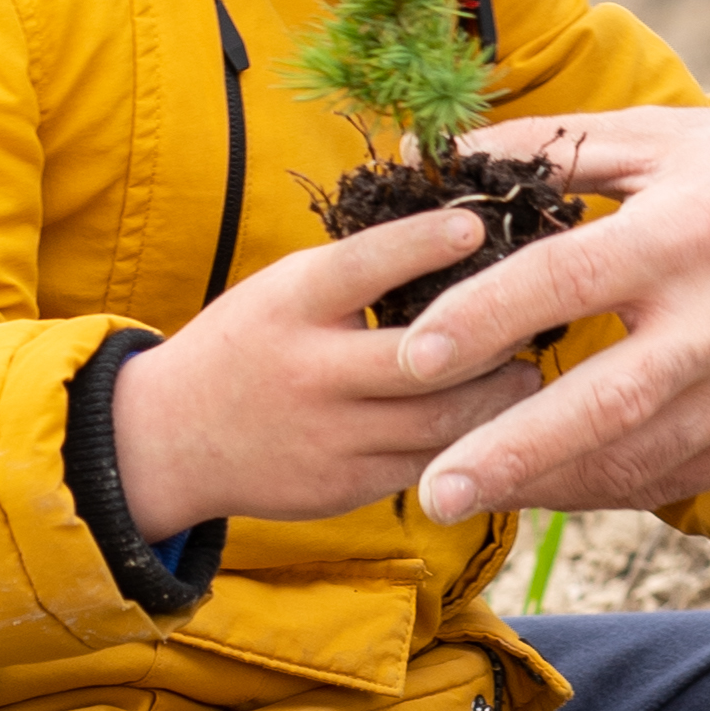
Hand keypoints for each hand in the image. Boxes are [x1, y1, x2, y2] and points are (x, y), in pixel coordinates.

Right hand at [106, 203, 536, 538]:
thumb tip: (457, 237)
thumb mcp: (281, 290)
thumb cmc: (247, 343)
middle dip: (491, 340)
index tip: (478, 223)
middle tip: (541, 318)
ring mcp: (329, 437)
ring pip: (438, 423)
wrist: (168, 440)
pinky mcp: (345, 486)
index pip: (364, 268)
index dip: (422, 244)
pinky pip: (425, 464)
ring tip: (531, 376)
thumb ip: (355, 274)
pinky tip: (498, 425)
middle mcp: (311, 374)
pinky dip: (469, 444)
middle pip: (421, 359)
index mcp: (290, 307)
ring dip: (497, 400)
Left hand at [389, 91, 709, 522]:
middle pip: (604, 404)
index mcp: (689, 231)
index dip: (485, 317)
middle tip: (432, 489)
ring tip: (480, 490)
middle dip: (511, 453)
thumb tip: (440, 159)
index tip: (412, 352)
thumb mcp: (672, 135)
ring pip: (641, 459)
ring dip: (554, 484)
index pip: (566, 280)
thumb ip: (556, 150)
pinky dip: (616, 485)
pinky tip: (563, 483)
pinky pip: (684, 475)